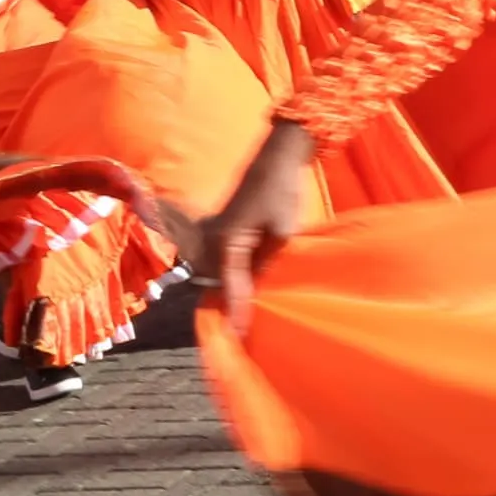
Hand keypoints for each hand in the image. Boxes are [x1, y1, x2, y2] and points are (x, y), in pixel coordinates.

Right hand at [201, 121, 320, 332]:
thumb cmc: (282, 192)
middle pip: (219, 285)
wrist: (277, 158)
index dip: (237, 314)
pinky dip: (235, 280)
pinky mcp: (226, 233)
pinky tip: (248, 294)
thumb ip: (266, 264)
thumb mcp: (281, 234)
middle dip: (229, 309)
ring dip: (232, 295)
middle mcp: (213, 243)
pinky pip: (227, 264)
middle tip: (241, 337)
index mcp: (225, 244)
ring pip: (221, 276)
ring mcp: (217, 237)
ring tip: (244, 322)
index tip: (239, 337)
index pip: (230, 289)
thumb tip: (257, 291)